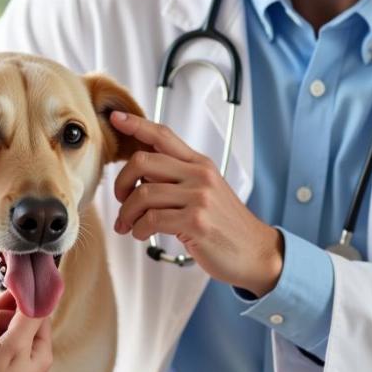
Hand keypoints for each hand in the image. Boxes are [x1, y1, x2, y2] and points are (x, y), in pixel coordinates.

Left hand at [109, 111, 283, 296]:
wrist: (256, 253)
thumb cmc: (225, 226)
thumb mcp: (206, 191)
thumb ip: (177, 177)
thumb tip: (140, 172)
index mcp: (200, 164)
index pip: (163, 136)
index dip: (136, 124)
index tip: (116, 118)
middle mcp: (199, 176)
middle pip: (143, 161)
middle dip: (121, 182)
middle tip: (120, 199)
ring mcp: (199, 198)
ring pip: (143, 194)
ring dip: (127, 213)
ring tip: (128, 225)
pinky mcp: (195, 222)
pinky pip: (151, 219)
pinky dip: (138, 229)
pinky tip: (141, 234)